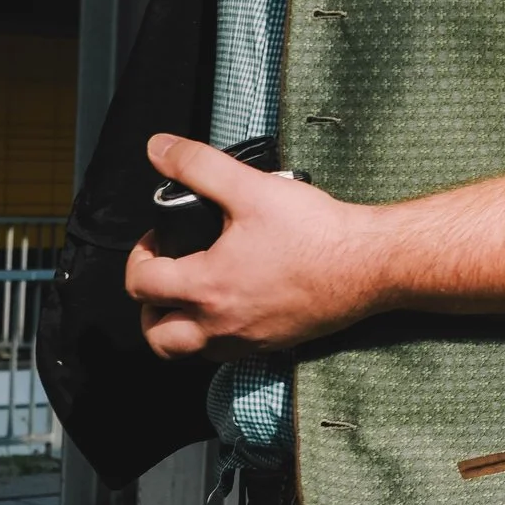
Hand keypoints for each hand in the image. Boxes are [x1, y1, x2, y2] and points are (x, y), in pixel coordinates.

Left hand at [125, 135, 391, 359]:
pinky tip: (226, 306)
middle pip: (156, 335)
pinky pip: (222, 356)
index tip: (157, 240)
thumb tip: (158, 149)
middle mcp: (220, 325)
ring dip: (174, 329)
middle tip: (163, 276)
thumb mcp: (250, 188)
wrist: (366, 265)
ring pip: (186, 354)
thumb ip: (197, 166)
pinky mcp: (269, 346)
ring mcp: (245, 341)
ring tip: (186, 297)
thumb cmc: (314, 232)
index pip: (141, 285)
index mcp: (206, 287)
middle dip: (148, 306)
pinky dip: (209, 337)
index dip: (138, 257)